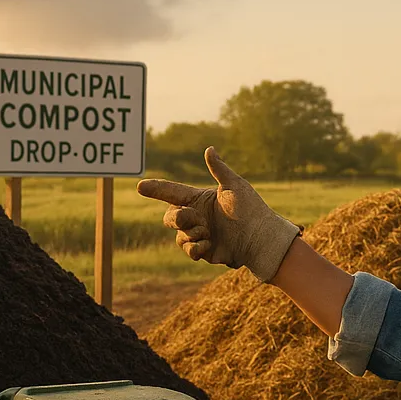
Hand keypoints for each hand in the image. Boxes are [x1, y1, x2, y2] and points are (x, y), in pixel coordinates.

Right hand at [135, 147, 300, 281]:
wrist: (260, 238)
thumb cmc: (251, 209)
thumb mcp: (234, 186)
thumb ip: (219, 170)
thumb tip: (209, 149)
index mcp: (199, 199)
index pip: (172, 192)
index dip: (156, 189)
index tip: (140, 186)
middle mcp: (196, 217)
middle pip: (170, 217)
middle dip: (177, 218)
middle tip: (192, 218)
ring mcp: (199, 235)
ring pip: (179, 235)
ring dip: (191, 233)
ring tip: (209, 233)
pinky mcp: (204, 251)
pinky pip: (189, 249)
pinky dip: (196, 247)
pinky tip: (210, 243)